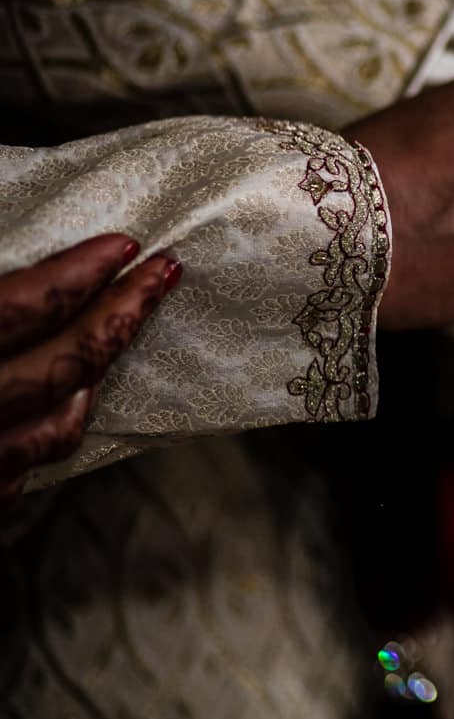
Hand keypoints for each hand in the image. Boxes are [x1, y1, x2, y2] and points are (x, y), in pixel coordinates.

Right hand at [0, 235, 179, 502]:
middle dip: (121, 314)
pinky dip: (58, 429)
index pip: (25, 308)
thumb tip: (41, 285)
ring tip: (122, 328)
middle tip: (163, 273)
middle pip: (62, 363)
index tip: (126, 247)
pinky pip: (25, 470)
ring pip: (59, 425)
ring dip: (99, 373)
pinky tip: (73, 404)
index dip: (79, 274)